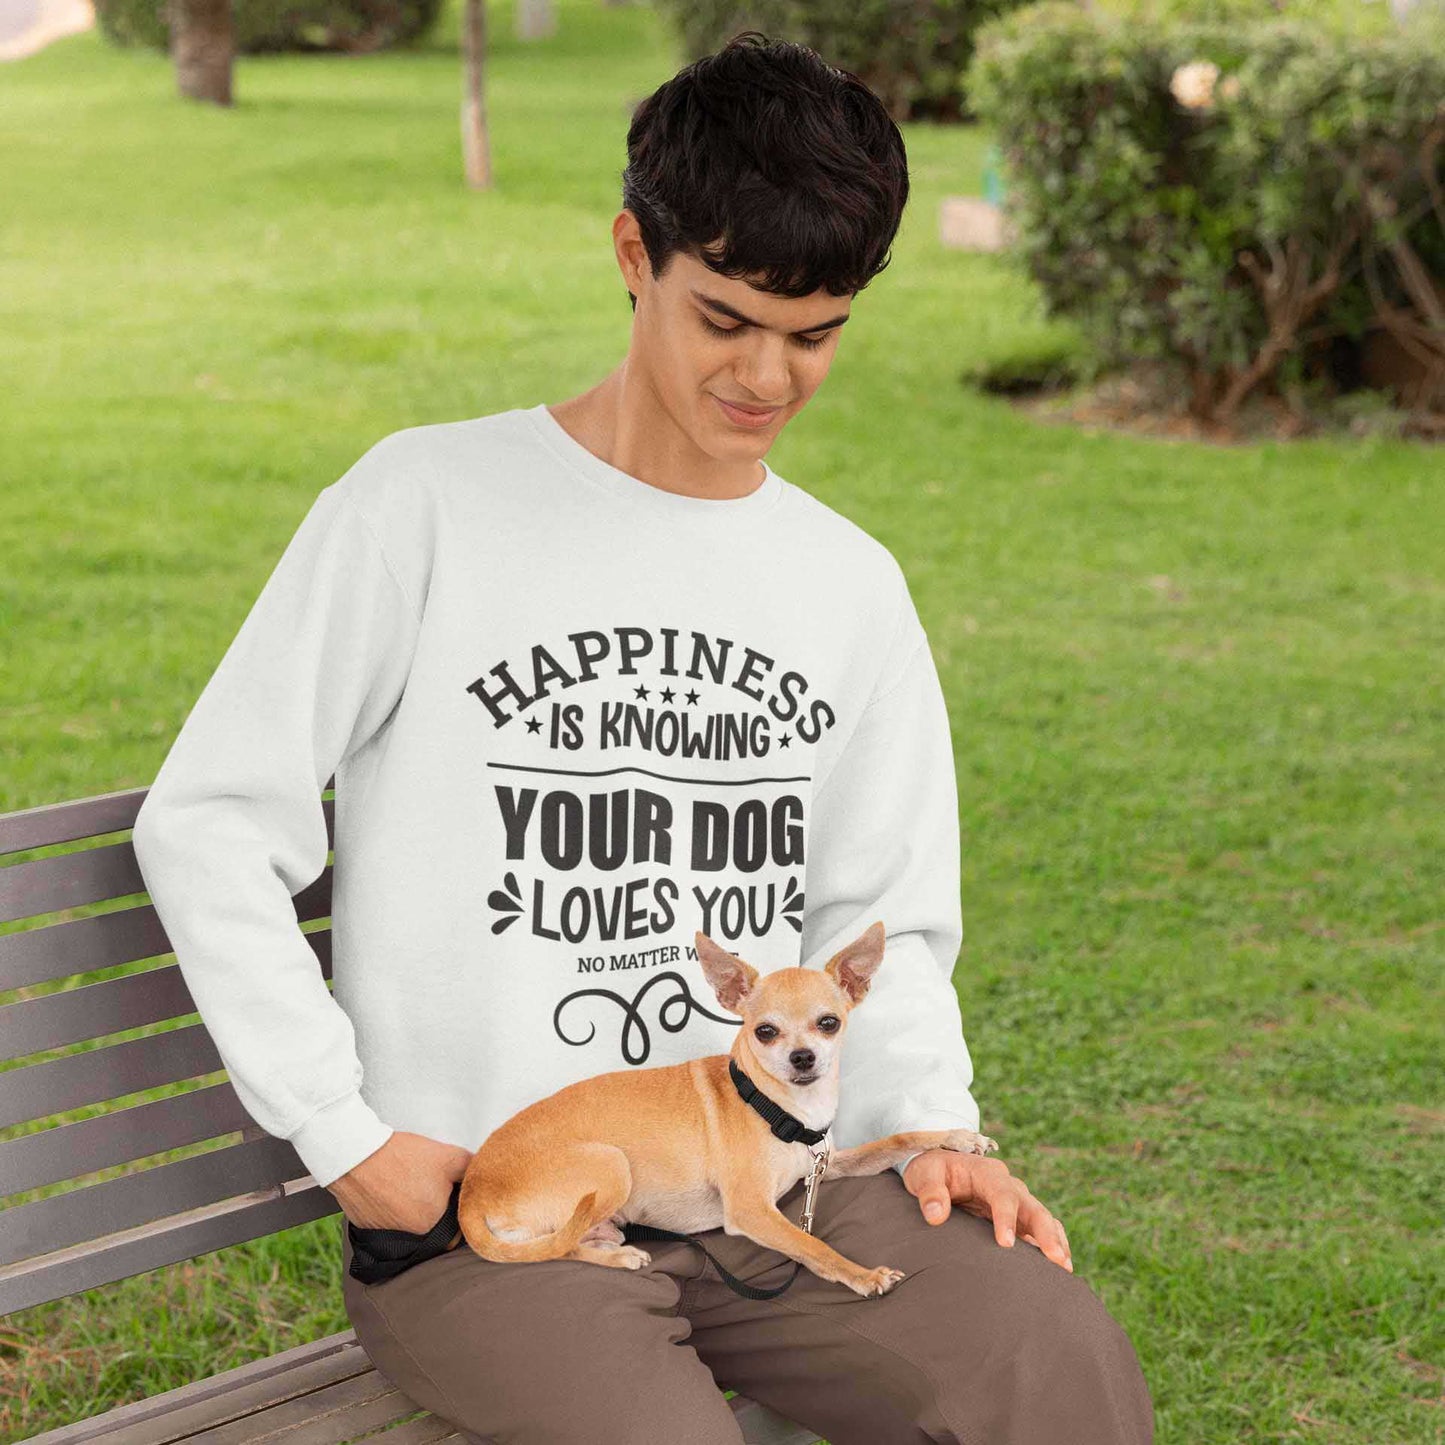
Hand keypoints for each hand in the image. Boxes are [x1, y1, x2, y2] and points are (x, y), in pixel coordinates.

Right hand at [328, 1130, 473, 1233]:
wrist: (359, 1154)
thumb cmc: (404, 1156)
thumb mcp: (450, 1156)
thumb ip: (471, 1171)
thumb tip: (482, 1178)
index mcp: (433, 1224)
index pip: (454, 1233)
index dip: (456, 1213)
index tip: (452, 1196)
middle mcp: (409, 1236)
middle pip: (431, 1228)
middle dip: (434, 1210)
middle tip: (430, 1186)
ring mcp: (385, 1233)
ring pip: (408, 1226)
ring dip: (411, 1211)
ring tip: (408, 1184)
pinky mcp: (366, 1226)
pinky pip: (385, 1223)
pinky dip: (389, 1210)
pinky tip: (389, 1189)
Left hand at [901, 1148, 1071, 1272]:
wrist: (937, 1167)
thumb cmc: (930, 1171)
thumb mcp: (923, 1174)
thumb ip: (930, 1192)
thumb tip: (936, 1216)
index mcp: (987, 1173)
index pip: (1002, 1195)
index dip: (1007, 1218)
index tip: (1006, 1244)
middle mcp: (1007, 1186)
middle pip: (1033, 1207)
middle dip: (1046, 1233)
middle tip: (1056, 1260)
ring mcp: (1016, 1201)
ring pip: (1043, 1219)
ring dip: (1055, 1241)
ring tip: (1065, 1268)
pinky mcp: (1017, 1217)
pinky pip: (1040, 1229)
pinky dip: (1052, 1244)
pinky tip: (1059, 1267)